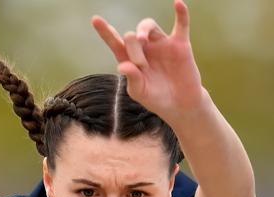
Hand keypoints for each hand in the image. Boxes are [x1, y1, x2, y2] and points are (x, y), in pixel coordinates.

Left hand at [92, 0, 203, 121]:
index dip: (105, 32)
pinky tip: (177, 3)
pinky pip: (181, 24)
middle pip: (132, 36)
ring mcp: (162, 44)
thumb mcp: (140, 93)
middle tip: (139, 64)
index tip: (95, 19)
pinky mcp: (180, 45)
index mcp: (131, 60)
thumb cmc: (156, 100)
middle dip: (132, 46)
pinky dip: (181, 13)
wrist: (180, 106)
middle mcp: (144, 49)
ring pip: (149, 26)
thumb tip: (123, 66)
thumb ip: (132, 80)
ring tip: (141, 39)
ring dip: (143, 29)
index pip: (116, 43)